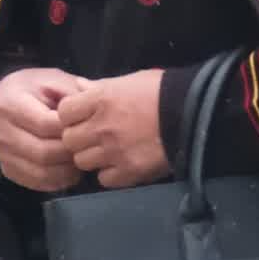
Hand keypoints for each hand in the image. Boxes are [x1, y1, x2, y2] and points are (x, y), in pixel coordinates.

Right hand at [0, 67, 86, 192]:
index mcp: (10, 105)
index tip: (87, 126)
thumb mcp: (54, 80)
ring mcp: (2, 154)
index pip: (45, 124)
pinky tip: (70, 169)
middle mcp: (1, 132)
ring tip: (82, 158)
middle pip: (43, 152)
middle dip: (71, 152)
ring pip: (41, 172)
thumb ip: (74, 94)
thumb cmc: (35, 89)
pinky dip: (58, 180)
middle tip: (89, 147)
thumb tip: (96, 111)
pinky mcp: (8, 170)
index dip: (71, 129)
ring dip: (67, 170)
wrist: (6, 100)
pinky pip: (37, 182)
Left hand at [57, 71, 170, 189]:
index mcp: (101, 99)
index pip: (64, 112)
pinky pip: (103, 178)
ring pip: (82, 161)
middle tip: (93, 136)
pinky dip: (109, 173)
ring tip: (108, 151)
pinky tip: (120, 163)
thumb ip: (100, 87)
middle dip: (78, 139)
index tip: (81, 117)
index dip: (70, 116)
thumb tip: (79, 86)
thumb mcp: (129, 81)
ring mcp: (114, 151)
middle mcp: (102, 126)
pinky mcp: (128, 171)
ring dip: (92, 157)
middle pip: (69, 140)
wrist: (194, 114)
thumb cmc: (162, 91)